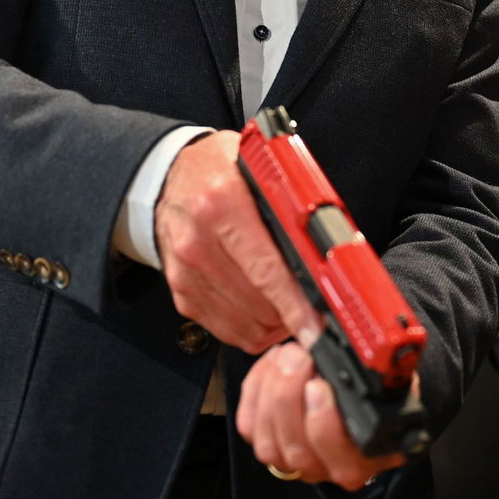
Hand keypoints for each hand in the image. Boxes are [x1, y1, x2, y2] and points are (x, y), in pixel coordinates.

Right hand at [155, 130, 319, 352]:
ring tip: (289, 306)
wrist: (173, 174)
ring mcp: (186, 270)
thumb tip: (326, 248)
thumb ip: (290, 207)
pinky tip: (264, 309)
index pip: (265, 269)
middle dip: (291, 312)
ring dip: (273, 322)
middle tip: (312, 306)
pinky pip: (225, 328)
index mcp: (222, 204)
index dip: (294, 303)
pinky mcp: (181, 291)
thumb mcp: (260, 170)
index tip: (313, 325)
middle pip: (257, 303)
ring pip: (243, 323)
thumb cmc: (220, 169)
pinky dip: (251, 327)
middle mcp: (198, 241)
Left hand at [235, 341, 409, 489]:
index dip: (325, 425)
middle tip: (298, 357)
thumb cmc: (381, 383)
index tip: (318, 385)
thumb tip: (361, 352)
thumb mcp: (393, 377)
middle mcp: (333, 466)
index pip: (346, 463)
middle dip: (289, 397)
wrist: (363, 385)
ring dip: (271, 393)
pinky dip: (255, 390)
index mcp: (369, 456)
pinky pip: (249, 426)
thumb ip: (382, 375)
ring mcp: (300, 461)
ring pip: (269, 445)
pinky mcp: (272, 445)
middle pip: (298, 451)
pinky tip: (273, 364)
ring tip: (287, 356)